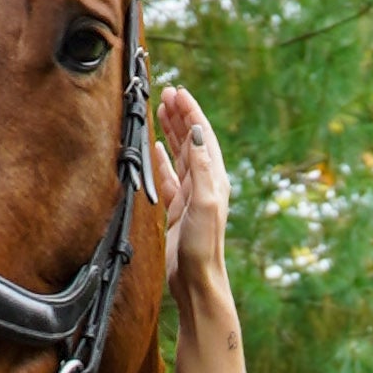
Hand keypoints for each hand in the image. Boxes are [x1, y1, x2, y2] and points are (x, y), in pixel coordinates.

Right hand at [155, 85, 230, 305]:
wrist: (197, 280)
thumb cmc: (203, 246)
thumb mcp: (205, 202)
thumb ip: (200, 167)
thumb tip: (196, 132)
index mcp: (214, 178)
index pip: (203, 135)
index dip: (191, 112)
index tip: (178, 92)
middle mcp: (205, 184)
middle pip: (192, 140)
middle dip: (180, 115)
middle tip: (166, 93)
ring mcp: (192, 195)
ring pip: (181, 154)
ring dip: (173, 131)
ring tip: (161, 111)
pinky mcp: (179, 209)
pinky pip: (171, 176)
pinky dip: (164, 159)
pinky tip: (158, 148)